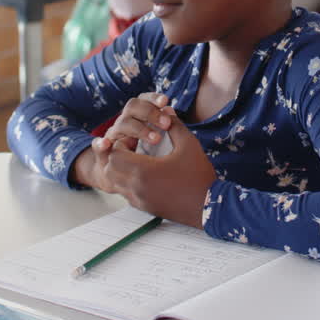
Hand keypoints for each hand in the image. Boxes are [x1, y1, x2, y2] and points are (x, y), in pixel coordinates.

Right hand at [71, 94, 172, 189]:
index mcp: (138, 116)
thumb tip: (171, 111)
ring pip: (122, 124)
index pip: (143, 100)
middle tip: (167, 124)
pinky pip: (97, 146)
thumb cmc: (147, 156)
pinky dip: (100, 144)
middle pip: (132, 107)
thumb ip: (163, 124)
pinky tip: (105, 144)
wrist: (120, 176)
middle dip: (150, 113)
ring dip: (139, 129)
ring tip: (156, 140)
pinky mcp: (103, 152)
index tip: (165, 101)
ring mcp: (114, 136)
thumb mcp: (159, 140)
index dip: (153, 98)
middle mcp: (125, 122)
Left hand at [98, 115, 215, 227]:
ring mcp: (139, 200)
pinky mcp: (145, 209)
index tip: (135, 140)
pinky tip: (147, 177)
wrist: (210, 207)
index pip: (115, 154)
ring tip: (139, 163)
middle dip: (117, 157)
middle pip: (110, 170)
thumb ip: (175, 125)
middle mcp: (136, 187)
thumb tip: (167, 111)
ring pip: (116, 184)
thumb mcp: (189, 144)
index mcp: (143, 170)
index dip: (122, 144)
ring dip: (121, 171)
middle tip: (133, 150)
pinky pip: (126, 195)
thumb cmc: (199, 175)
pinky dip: (129, 184)